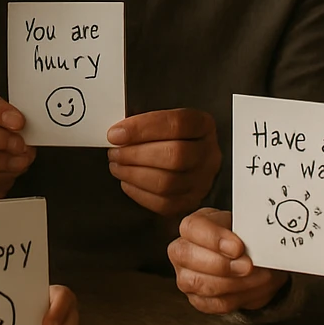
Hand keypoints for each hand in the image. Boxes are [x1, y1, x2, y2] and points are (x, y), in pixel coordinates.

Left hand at [106, 108, 221, 215]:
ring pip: (167, 182)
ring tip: (118, 166)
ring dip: (133, 174)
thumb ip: (145, 124)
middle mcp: (208, 154)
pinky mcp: (191, 202)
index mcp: (203, 125)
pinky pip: (163, 204)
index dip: (143, 128)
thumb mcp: (162, 120)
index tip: (116, 134)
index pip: (177, 123)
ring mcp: (202, 180)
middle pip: (174, 155)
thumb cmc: (168, 137)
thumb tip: (118, 133)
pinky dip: (139, 193)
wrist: (183, 158)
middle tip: (115, 152)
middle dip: (136, 155)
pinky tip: (127, 182)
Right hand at [168, 208, 287, 313]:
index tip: (238, 247)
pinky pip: (214, 304)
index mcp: (193, 226)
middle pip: (186, 256)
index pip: (192, 228)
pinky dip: (237, 298)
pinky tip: (250, 287)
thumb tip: (254, 242)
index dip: (213, 238)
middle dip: (221, 264)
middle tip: (247, 265)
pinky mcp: (198, 300)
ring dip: (233, 283)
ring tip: (256, 277)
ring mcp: (186, 277)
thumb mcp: (246, 226)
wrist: (256, 261)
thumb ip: (246, 231)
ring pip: (199, 283)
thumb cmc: (245, 238)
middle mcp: (182, 250)